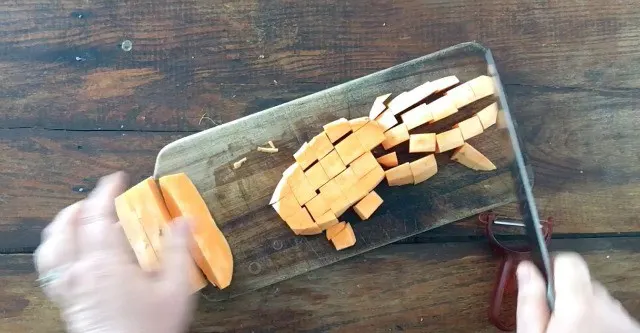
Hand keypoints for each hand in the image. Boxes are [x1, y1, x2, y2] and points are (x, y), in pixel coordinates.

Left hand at [34, 172, 195, 332]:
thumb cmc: (149, 328)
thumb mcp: (175, 288)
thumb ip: (179, 250)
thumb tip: (185, 220)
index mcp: (106, 262)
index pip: (97, 216)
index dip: (105, 192)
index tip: (115, 179)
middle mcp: (81, 272)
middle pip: (66, 228)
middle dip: (79, 207)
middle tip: (96, 199)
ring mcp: (71, 288)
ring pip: (51, 249)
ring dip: (61, 227)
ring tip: (75, 219)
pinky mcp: (69, 302)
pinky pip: (50, 271)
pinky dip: (55, 253)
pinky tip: (70, 255)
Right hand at [517, 252, 639, 332]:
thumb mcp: (532, 332)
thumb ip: (529, 298)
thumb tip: (525, 267)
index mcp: (578, 304)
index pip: (569, 259)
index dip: (553, 265)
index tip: (544, 280)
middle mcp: (605, 306)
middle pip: (582, 280)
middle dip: (566, 292)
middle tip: (553, 315)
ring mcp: (621, 318)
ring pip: (598, 298)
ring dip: (584, 308)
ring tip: (571, 329)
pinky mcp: (630, 328)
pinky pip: (612, 313)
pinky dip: (599, 320)